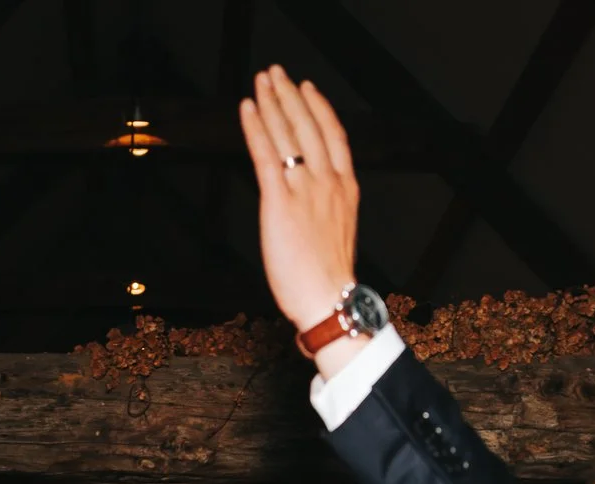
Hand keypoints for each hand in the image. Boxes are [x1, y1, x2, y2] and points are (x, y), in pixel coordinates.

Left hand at [239, 67, 359, 337]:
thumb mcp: (337, 233)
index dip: (320, 108)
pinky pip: (267, 155)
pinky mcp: (280, 202)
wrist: (329, 299)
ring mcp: (305, 189)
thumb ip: (326, 208)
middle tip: (277, 73)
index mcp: (346, 189)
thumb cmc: (329, 279)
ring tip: (262, 81)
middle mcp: (328, 182)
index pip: (334, 136)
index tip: (309, 90)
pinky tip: (248, 110)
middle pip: (309, 126)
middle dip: (291, 95)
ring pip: (288, 134)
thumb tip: (308, 203)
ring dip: (273, 102)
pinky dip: (256, 128)